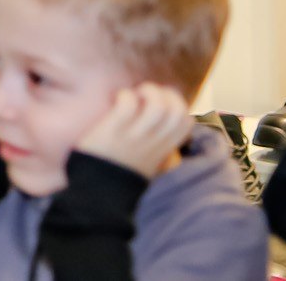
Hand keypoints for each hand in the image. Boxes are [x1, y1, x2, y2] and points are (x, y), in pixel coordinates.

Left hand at [75, 85, 193, 179]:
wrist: (98, 194)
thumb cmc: (120, 174)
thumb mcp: (149, 164)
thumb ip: (160, 149)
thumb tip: (167, 134)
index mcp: (164, 149)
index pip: (186, 121)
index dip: (177, 103)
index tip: (159, 101)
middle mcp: (154, 142)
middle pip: (176, 109)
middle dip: (163, 93)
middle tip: (143, 94)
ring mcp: (135, 136)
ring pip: (157, 105)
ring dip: (146, 91)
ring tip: (132, 95)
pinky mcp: (114, 130)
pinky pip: (128, 103)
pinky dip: (125, 95)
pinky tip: (116, 99)